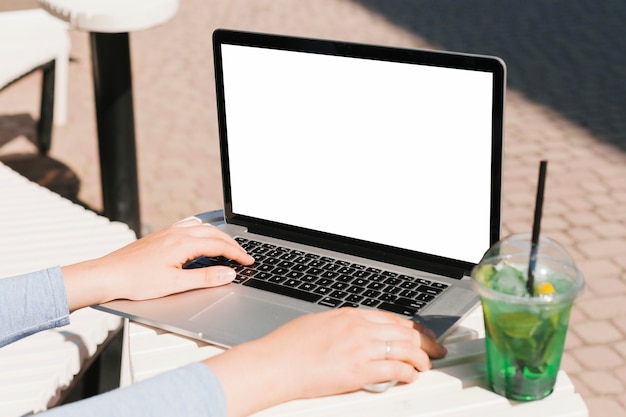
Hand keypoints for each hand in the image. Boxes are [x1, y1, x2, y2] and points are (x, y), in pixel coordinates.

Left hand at [61, 218, 253, 310]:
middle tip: (244, 256)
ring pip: (201, 227)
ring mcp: (167, 232)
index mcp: (183, 243)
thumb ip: (205, 278)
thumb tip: (228, 273)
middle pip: (214, 233)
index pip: (219, 245)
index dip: (237, 254)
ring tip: (228, 246)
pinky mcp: (160, 236)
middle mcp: (176, 233)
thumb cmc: (135, 281)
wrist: (107, 275)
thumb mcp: (174, 284)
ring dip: (218, 236)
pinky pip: (188, 226)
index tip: (249, 261)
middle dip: (232, 244)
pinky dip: (202, 231)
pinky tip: (200, 237)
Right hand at [206, 307, 446, 416]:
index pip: (392, 318)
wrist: (275, 363)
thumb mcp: (318, 323)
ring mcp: (361, 347)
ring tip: (425, 365)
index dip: (411, 327)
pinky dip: (409, 373)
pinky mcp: (359, 370)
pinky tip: (411, 376)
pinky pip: (396, 369)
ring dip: (421, 358)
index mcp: (349, 315)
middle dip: (425, 342)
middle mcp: (359, 328)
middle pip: (405, 331)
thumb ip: (342, 326)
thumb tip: (355, 332)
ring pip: (406, 348)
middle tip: (434, 350)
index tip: (419, 334)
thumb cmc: (288, 345)